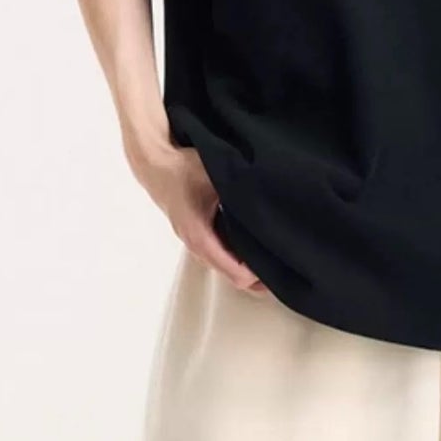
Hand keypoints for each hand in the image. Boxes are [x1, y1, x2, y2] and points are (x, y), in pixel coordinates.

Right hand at [125, 131, 269, 294]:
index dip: (258, 273)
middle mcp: (196, 247)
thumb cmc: (185, 168)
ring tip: (273, 255)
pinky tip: (253, 244)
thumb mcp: (218, 175)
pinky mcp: (195, 235)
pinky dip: (237, 256)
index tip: (280, 262)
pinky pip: (219, 254)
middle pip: (231, 275)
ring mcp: (194, 243)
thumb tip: (271, 197)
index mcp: (201, 237)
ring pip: (225, 266)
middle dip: (257, 275)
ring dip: (247, 265)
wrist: (156, 164)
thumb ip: (242, 190)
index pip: (235, 272)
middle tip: (284, 265)